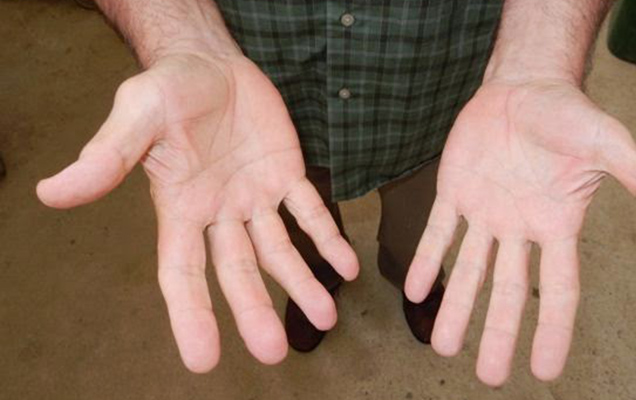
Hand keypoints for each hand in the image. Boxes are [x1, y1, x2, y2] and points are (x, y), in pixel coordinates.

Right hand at [37, 52, 358, 371]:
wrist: (209, 62)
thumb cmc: (168, 88)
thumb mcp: (137, 114)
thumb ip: (108, 155)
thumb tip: (52, 193)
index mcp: (179, 209)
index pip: (182, 272)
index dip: (191, 315)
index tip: (204, 360)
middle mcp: (218, 213)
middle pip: (237, 271)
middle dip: (255, 309)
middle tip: (274, 352)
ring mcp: (254, 197)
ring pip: (279, 249)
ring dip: (301, 282)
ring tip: (327, 317)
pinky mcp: (285, 174)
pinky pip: (309, 211)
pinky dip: (327, 238)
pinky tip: (345, 265)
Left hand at [405, 79, 635, 384]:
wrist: (525, 86)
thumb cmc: (570, 116)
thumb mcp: (609, 146)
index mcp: (558, 226)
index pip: (560, 290)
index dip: (553, 331)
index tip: (544, 371)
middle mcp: (521, 229)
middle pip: (509, 291)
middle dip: (498, 332)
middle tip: (489, 377)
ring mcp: (486, 212)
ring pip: (468, 269)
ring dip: (456, 306)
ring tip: (441, 347)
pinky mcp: (456, 192)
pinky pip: (440, 232)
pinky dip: (426, 259)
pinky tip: (415, 289)